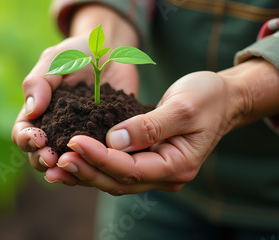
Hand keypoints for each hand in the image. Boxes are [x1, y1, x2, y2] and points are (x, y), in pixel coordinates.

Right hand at [11, 4, 140, 174]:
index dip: (26, 140)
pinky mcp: (105, 141)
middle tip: (52, 159)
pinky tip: (98, 166)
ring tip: (72, 168)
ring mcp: (81, 139)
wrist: (113, 51)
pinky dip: (95, 167)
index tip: (37, 138)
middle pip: (41, 156)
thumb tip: (31, 111)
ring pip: (68, 165)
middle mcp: (56, 131)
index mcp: (38, 114)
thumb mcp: (55, 60)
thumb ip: (40, 81)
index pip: (23, 134)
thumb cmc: (78, 53)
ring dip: (67, 172)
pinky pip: (97, 161)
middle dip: (43, 161)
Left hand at [46, 71, 236, 191]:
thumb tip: (113, 140)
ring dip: (85, 171)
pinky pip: (116, 168)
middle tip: (55, 159)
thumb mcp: (182, 106)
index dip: (100, 157)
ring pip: (114, 179)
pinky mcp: (146, 160)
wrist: (224, 98)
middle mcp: (165, 175)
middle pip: (118, 180)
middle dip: (86, 169)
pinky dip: (94, 164)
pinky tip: (73, 158)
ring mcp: (156, 170)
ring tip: (55, 164)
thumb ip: (149, 126)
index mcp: (177, 165)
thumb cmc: (207, 97)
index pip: (130, 168)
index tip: (73, 142)